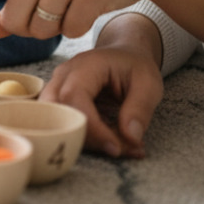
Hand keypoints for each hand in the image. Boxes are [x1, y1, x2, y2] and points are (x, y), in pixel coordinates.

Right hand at [41, 34, 163, 158]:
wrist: (124, 55)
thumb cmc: (135, 66)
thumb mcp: (148, 84)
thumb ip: (140, 109)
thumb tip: (130, 138)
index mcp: (85, 65)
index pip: (74, 97)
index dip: (92, 127)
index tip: (115, 147)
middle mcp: (64, 75)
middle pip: (57, 111)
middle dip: (85, 137)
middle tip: (117, 149)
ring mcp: (57, 87)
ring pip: (55, 121)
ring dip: (84, 140)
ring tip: (116, 145)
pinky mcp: (59, 101)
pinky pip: (63, 124)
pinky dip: (85, 139)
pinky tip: (110, 141)